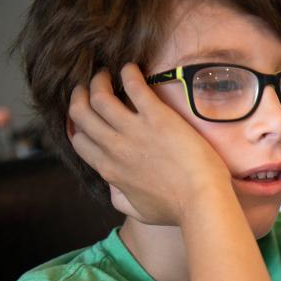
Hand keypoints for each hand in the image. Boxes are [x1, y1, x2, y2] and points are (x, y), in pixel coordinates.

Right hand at [67, 64, 230, 224]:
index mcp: (109, 170)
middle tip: (89, 86)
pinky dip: (129, 73)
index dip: (78, 124)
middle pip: (81, 113)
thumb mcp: (140, 212)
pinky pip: (134, 86)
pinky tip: (132, 68)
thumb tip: (113, 191)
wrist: (202, 201)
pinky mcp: (157, 117)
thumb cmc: (177, 210)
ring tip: (107, 74)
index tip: (86, 115)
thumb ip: (121, 200)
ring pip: (99, 96)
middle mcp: (114, 147)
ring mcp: (133, 131)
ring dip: (100, 80)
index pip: (79, 140)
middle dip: (80, 96)